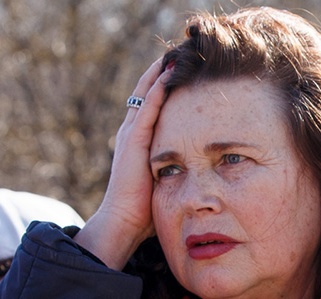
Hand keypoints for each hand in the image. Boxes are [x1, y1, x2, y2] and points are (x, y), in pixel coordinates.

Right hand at [75, 57, 171, 270]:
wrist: (124, 221)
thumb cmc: (145, 209)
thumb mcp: (164, 180)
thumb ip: (174, 168)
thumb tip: (196, 170)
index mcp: (138, 141)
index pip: (151, 106)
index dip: (163, 88)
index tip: (180, 71)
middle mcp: (132, 132)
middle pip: (146, 92)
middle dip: (160, 73)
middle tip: (177, 53)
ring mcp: (131, 134)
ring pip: (145, 94)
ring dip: (158, 74)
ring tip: (173, 54)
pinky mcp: (135, 141)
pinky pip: (146, 109)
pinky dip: (157, 91)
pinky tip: (168, 75)